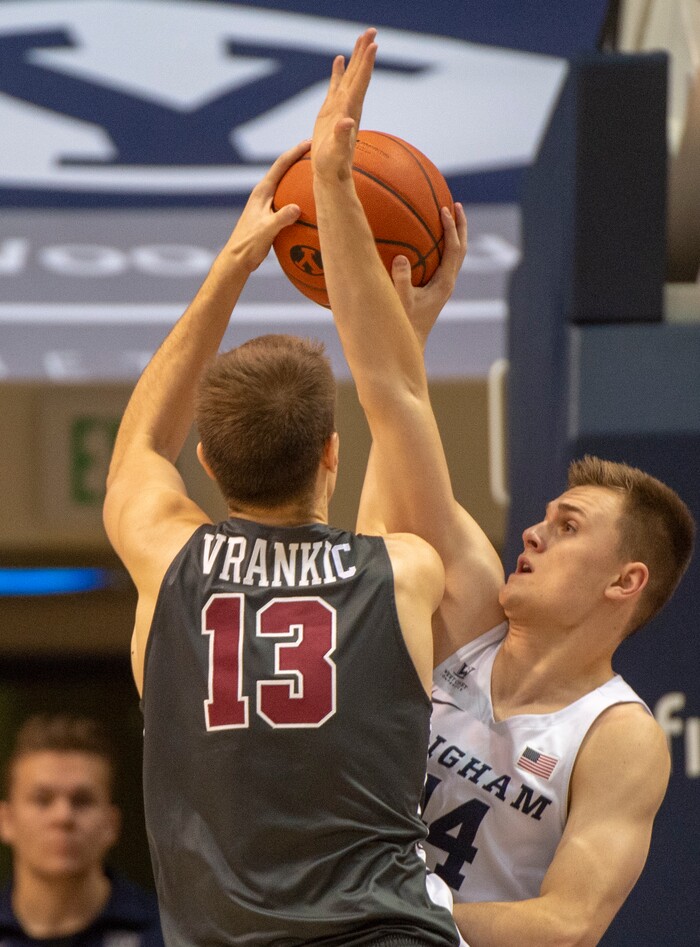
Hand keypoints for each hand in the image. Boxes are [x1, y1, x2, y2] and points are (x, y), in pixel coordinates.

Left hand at [223, 139, 310, 271]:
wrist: (237, 260)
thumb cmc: (248, 245)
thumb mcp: (266, 231)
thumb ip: (281, 219)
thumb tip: (297, 208)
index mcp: (262, 192)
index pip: (280, 165)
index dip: (295, 152)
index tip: (311, 142)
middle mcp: (264, 194)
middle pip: (285, 170)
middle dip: (300, 159)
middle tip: (318, 152)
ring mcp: (267, 205)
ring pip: (288, 185)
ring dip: (301, 178)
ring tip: (319, 174)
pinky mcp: (270, 216)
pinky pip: (289, 201)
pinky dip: (301, 197)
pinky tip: (314, 204)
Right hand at [311, 29, 377, 182]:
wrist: (330, 173)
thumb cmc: (333, 165)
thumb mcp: (336, 152)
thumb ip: (341, 137)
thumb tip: (346, 122)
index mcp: (351, 111)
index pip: (361, 82)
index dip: (367, 63)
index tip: (374, 43)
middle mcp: (349, 105)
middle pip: (359, 73)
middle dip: (365, 52)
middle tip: (371, 30)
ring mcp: (341, 106)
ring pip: (350, 75)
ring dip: (356, 57)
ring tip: (361, 37)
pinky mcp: (331, 110)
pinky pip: (336, 84)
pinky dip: (338, 71)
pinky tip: (339, 58)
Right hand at [391, 203, 466, 348]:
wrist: (410, 344)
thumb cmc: (404, 325)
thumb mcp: (401, 302)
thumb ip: (401, 280)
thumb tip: (402, 258)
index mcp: (444, 283)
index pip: (454, 249)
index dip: (451, 228)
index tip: (445, 210)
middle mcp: (448, 282)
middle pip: (461, 249)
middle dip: (460, 226)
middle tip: (456, 205)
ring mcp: (443, 286)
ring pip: (454, 255)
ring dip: (453, 235)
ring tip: (446, 216)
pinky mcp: (435, 289)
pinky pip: (441, 261)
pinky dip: (438, 246)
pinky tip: (425, 240)